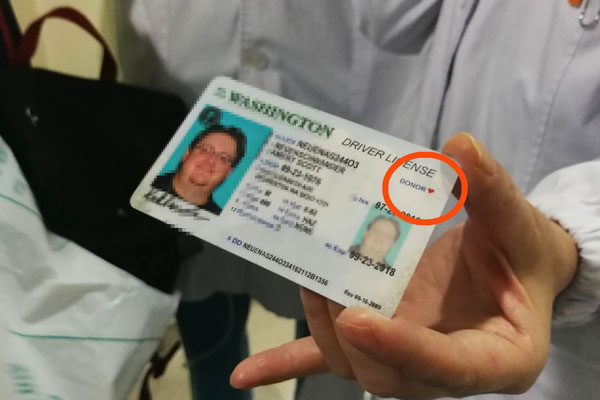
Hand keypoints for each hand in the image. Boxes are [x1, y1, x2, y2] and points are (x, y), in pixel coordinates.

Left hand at [230, 133, 578, 398]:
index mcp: (496, 357)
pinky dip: (287, 365)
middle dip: (346, 332)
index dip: (402, 350)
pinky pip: (330, 360)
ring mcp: (405, 359)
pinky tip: (245, 374)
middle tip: (320, 277)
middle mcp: (445, 370)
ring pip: (352, 364)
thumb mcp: (516, 224)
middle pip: (385, 374)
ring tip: (303, 275)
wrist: (512, 269)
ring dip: (320, 325)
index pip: (448, 369)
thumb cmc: (524, 254)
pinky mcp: (378, 341)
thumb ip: (493, 192)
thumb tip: (461, 147)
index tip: (355, 317)